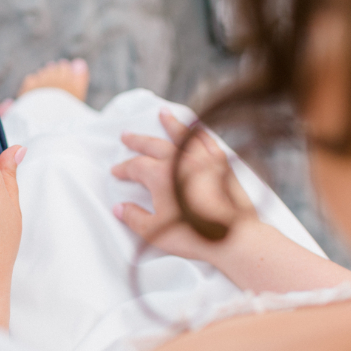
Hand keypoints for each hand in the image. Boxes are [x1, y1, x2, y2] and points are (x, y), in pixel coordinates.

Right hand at [110, 108, 256, 262]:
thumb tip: (119, 208)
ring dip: (170, 124)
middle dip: (137, 140)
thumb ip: (133, 217)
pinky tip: (196, 130)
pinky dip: (199, 133)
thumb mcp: (154, 231)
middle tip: (125, 136)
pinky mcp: (222, 163)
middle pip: (153, 144)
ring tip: (162, 113)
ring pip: (182, 135)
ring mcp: (203, 159)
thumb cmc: (193, 235)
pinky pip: (208, 141)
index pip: (135, 166)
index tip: (116, 172)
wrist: (234, 237)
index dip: (123, 169)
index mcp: (160, 175)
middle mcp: (180, 160)